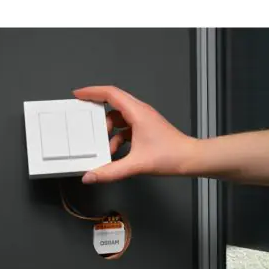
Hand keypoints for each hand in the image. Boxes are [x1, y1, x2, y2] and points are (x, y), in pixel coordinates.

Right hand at [73, 86, 195, 183]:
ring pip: (119, 117)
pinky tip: (115, 151)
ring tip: (103, 145)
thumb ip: (110, 172)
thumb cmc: (170, 156)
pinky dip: (118, 136)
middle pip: (113, 103)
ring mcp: (144, 120)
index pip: (110, 93)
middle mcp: (140, 112)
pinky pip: (126, 127)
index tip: (78, 95)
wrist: (190, 159)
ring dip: (109, 129)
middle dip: (97, 113)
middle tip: (86, 123)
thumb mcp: (136, 164)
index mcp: (137, 112)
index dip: (92, 92)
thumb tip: (90, 176)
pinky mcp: (146, 128)